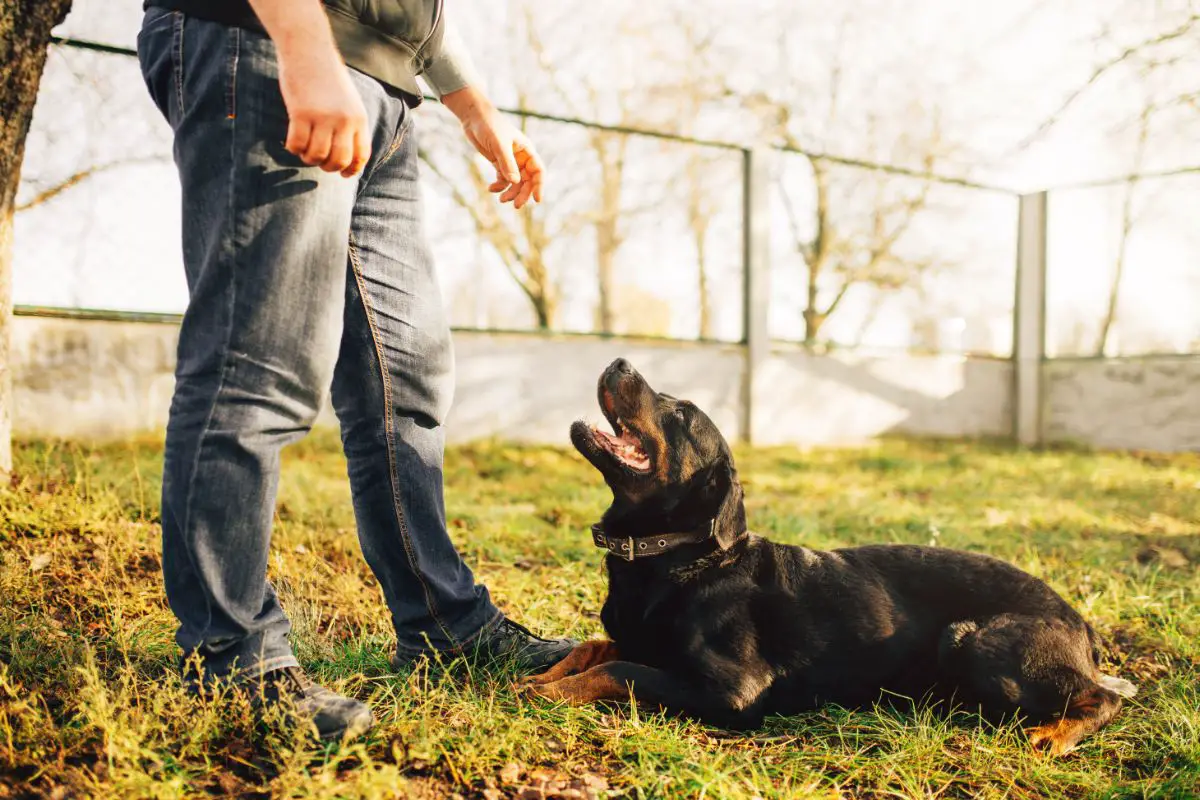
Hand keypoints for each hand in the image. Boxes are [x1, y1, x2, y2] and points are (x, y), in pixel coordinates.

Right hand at [277, 38, 370, 176]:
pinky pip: (296, 144)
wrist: (309, 49)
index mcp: (359, 118)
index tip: (343, 175)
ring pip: (317, 156)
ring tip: (304, 150)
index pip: (361, 155)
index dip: (352, 170)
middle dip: (327, 167)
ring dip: (308, 158)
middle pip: (339, 160)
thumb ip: (349, 125)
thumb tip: (343, 156)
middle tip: (317, 160)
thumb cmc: (326, 76)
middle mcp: (344, 120)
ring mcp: (322, 117)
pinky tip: (291, 142)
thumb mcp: (348, 101)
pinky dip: (292, 149)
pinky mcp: (300, 113)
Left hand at [442, 86, 543, 208]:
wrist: (473, 116)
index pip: (538, 171)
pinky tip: (491, 189)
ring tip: (501, 200)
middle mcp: (521, 157)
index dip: (539, 186)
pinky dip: (498, 186)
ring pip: (515, 182)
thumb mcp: (499, 144)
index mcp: (527, 150)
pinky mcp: (498, 162)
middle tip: (516, 205)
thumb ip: (507, 163)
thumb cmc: (489, 125)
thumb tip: (515, 182)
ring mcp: (510, 161)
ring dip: (510, 192)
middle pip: (527, 180)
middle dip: (523, 193)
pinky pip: (502, 179)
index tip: (537, 200)